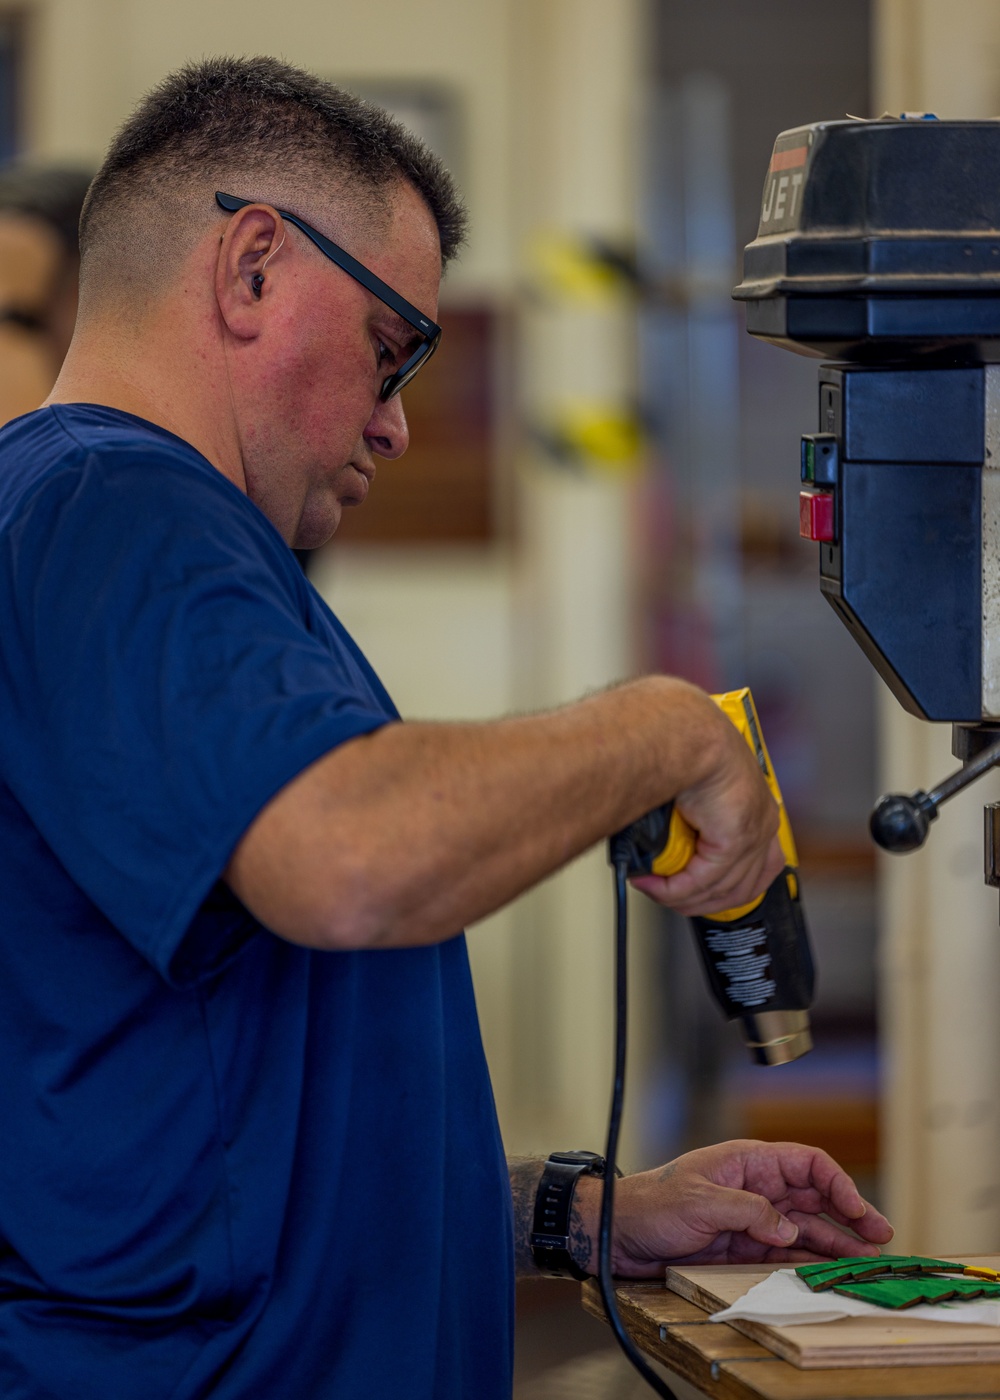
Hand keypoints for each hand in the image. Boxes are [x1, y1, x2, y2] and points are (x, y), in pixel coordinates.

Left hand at [573, 1140, 893, 1276]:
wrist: (617, 1233)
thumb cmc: (649, 1203)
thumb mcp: (699, 1201)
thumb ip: (748, 1211)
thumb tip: (788, 1228)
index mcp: (748, 1162)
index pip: (806, 1164)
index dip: (838, 1184)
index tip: (860, 1209)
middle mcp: (756, 1188)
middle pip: (815, 1198)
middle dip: (850, 1216)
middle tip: (881, 1238)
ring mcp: (752, 1219)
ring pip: (805, 1230)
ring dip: (836, 1245)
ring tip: (865, 1263)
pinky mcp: (743, 1247)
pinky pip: (786, 1255)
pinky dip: (809, 1264)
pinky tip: (829, 1275)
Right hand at [629, 692, 783, 916]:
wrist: (686, 731)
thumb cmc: (686, 743)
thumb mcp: (693, 783)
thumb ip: (690, 813)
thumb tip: (664, 832)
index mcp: (760, 807)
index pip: (758, 866)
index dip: (727, 887)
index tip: (698, 892)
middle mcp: (764, 823)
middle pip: (743, 888)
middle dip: (704, 901)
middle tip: (670, 897)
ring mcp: (754, 833)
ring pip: (722, 890)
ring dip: (683, 898)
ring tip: (654, 890)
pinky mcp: (735, 840)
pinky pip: (703, 881)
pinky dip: (675, 890)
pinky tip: (654, 885)